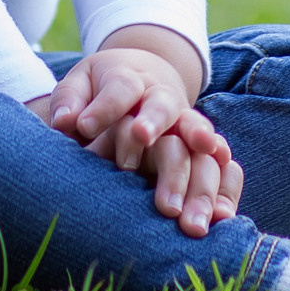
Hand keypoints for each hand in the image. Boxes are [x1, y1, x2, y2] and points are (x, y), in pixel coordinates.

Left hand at [26, 39, 242, 237]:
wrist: (145, 77)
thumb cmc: (103, 88)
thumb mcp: (81, 84)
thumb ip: (71, 100)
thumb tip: (65, 122)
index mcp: (130, 78)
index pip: (120, 87)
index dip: (104, 106)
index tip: (83, 126)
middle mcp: (162, 97)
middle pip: (164, 106)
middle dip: (154, 122)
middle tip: (140, 137)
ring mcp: (185, 122)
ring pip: (196, 136)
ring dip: (192, 170)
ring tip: (182, 209)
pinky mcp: (201, 146)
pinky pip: (220, 163)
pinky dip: (224, 186)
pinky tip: (221, 213)